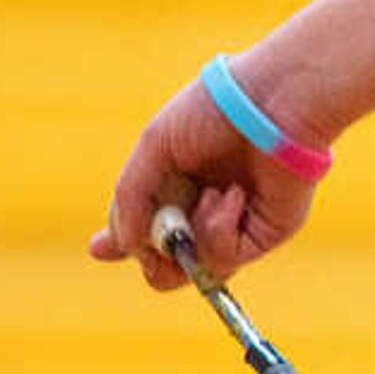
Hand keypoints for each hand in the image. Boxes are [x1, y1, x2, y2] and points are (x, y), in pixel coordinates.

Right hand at [87, 77, 322, 290]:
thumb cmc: (216, 112)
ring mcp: (235, 226)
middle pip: (166, 265)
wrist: (274, 102)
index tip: (100, 248)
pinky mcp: (265, 233)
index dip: (121, 244)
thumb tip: (123, 246)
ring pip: (194, 271)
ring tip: (207, 193)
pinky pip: (225, 258)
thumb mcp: (155, 147)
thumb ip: (130, 198)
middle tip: (160, 229)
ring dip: (189, 237)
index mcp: (175, 185)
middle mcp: (203, 210)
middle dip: (154, 255)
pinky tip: (232, 195)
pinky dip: (218, 230)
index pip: (142, 229)